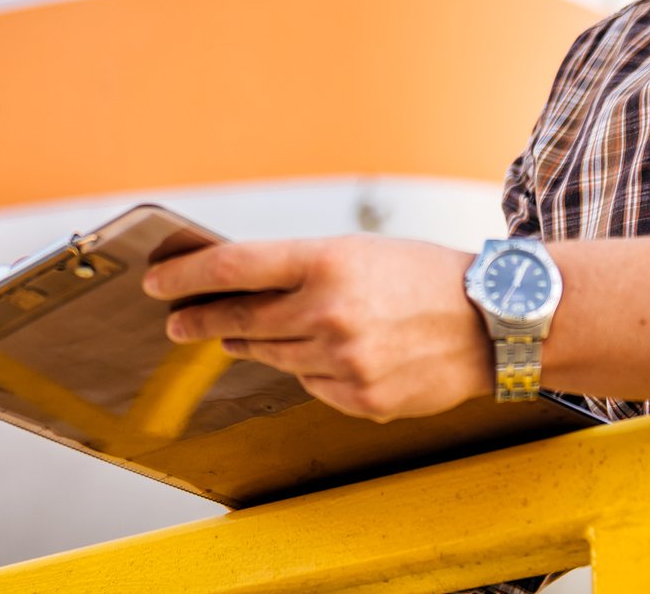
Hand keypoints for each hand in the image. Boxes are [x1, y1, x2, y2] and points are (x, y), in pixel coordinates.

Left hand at [142, 234, 491, 422]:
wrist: (491, 322)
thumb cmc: (424, 276)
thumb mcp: (358, 252)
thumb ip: (299, 270)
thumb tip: (237, 286)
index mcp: (327, 262)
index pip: (234, 268)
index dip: (186, 276)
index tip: (157, 283)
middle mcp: (328, 312)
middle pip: (239, 319)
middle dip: (200, 320)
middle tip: (177, 323)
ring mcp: (343, 361)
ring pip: (272, 355)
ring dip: (250, 344)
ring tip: (239, 335)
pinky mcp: (359, 397)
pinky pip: (311, 383)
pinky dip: (308, 369)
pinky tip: (325, 354)